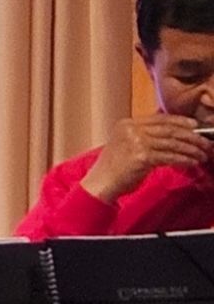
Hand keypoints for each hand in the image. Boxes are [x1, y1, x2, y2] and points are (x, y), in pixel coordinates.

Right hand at [84, 113, 210, 204]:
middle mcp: (130, 130)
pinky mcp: (141, 157)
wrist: (100, 185)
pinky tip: (192, 162)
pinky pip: (169, 156)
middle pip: (168, 129)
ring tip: (202, 154)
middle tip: (205, 142)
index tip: (195, 126)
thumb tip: (174, 133)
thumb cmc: (114, 169)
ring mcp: (135, 142)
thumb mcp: (127, 145)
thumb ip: (145, 136)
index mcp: (126, 124)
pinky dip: (183, 159)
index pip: (159, 118)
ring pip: (172, 143)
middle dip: (191, 136)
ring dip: (191, 149)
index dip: (180, 121)